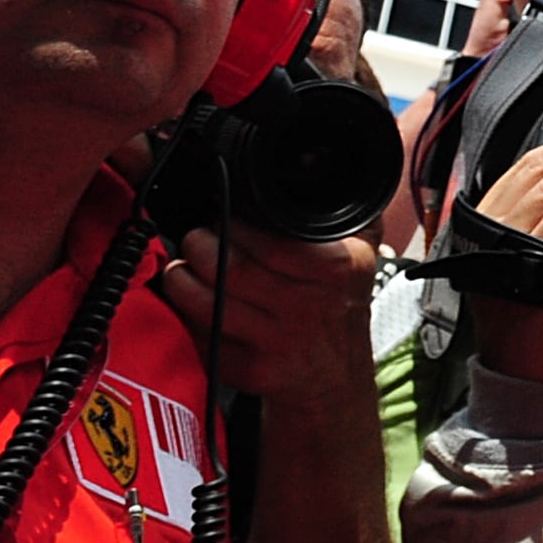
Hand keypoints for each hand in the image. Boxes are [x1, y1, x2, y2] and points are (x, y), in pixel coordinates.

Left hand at [153, 225, 380, 408]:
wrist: (335, 379)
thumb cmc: (337, 307)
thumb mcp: (360, 255)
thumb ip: (344, 212)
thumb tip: (316, 163)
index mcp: (340, 270)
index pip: (273, 243)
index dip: (234, 226)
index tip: (222, 219)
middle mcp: (311, 308)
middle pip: (232, 270)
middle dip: (199, 246)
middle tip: (196, 240)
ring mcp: (280, 343)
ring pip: (207, 302)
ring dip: (181, 279)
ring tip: (183, 268)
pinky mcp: (251, 370)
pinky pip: (201, 334)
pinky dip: (185, 315)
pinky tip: (190, 302)